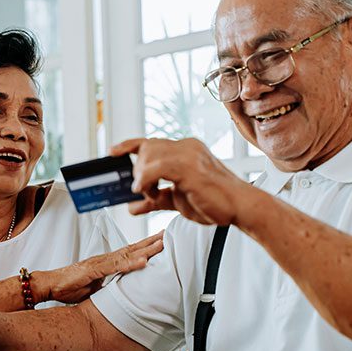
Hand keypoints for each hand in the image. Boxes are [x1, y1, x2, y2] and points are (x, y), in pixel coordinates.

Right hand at [36, 231, 163, 303]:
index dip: (147, 246)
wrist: (48, 285)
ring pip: (126, 254)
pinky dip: (130, 264)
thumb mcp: (95, 288)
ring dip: (145, 249)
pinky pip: (114, 266)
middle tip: (170, 234)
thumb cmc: (68, 286)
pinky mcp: (92, 270)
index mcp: (106, 262)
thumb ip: (109, 285)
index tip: (162, 241)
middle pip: (132, 248)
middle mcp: (104, 259)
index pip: (130, 252)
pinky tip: (142, 262)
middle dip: (152, 241)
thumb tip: (122, 290)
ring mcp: (99, 262)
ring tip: (162, 244)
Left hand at [110, 138, 250, 225]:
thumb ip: (154, 200)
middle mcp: (186, 146)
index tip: (112, 152)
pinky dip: (146, 180)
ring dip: (142, 178)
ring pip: (148, 155)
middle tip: (143, 191)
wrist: (240, 208)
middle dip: (137, 170)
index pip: (151, 141)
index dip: (129, 145)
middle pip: (146, 147)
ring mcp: (189, 154)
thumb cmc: (214, 202)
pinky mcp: (189, 167)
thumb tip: (132, 206)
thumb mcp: (176, 200)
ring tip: (151, 194)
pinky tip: (146, 191)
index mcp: (185, 150)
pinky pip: (156, 168)